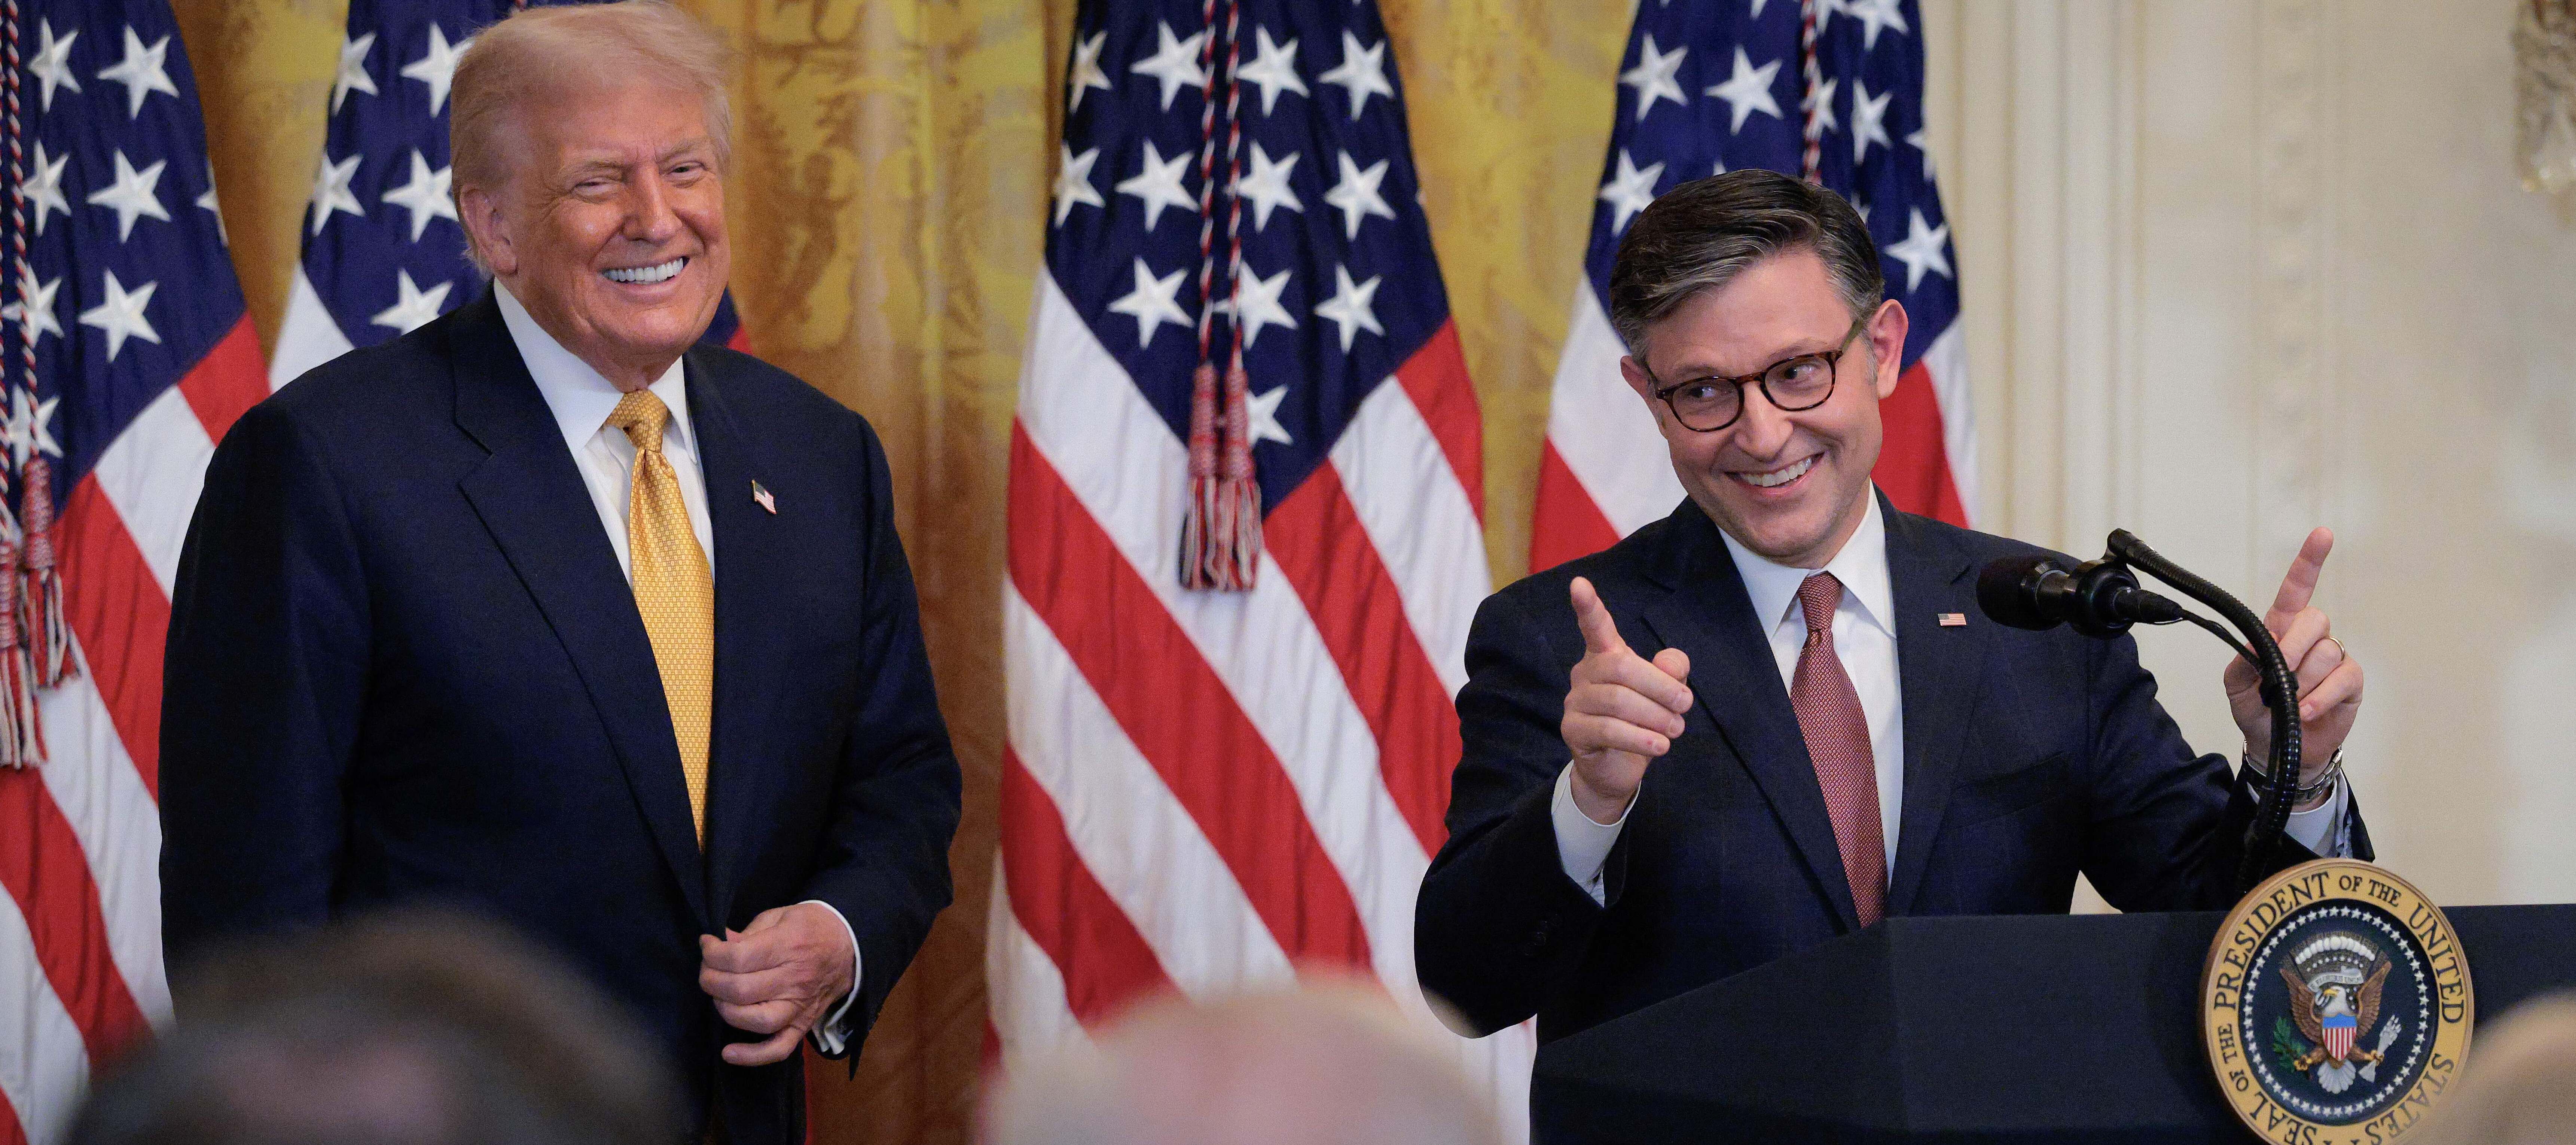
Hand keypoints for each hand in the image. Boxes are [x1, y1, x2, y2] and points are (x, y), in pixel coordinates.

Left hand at [699, 902, 855, 1065]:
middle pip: (741, 989)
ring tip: (719, 996)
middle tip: (708, 970)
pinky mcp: (803, 1024)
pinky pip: (779, 1048)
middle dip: (711, 980)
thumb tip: (718, 945)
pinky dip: (753, 1056)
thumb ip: (747, 933)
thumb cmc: (810, 926)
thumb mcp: (779, 916)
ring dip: (726, 1010)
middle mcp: (795, 978)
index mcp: (789, 944)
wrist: (849, 944)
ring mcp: (800, 1005)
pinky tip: (728, 1053)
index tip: (707, 945)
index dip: (712, 953)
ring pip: (756, 1020)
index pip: (739, 958)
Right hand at [1562, 576, 1693, 823]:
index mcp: (1605, 655)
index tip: (1578, 583)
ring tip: (1676, 730)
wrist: (1617, 767)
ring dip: (1655, 716)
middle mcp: (1585, 673)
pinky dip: (1640, 738)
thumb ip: (1672, 673)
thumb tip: (1672, 665)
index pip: (1595, 626)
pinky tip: (1660, 746)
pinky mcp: (1573, 730)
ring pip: (1617, 701)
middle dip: (1659, 686)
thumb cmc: (1641, 720)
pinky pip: (1608, 730)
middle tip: (1685, 705)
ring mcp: (1575, 702)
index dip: (1588, 606)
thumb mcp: (1665, 693)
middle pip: (1620, 667)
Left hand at [2223, 528, 2362, 802]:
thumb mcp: (2237, 684)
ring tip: (2289, 701)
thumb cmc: (2256, 709)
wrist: (2276, 747)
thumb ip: (2244, 660)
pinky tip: (2305, 711)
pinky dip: (2319, 696)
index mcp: (2282, 629)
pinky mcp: (2350, 681)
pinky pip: (2342, 678)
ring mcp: (2334, 657)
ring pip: (2326, 651)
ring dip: (2302, 682)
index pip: (2296, 590)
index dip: (2309, 562)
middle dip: (2291, 648)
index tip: (2322, 534)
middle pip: (2313, 620)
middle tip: (2276, 677)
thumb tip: (2260, 644)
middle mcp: (2311, 637)